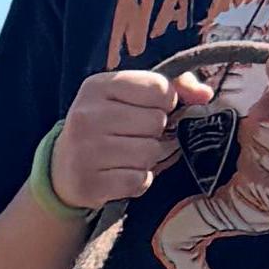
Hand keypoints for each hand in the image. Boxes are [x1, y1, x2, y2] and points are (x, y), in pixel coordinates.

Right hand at [50, 67, 211, 208]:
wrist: (62, 169)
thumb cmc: (106, 127)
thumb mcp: (129, 98)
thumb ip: (172, 87)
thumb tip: (206, 95)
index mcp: (98, 86)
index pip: (159, 88)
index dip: (165, 102)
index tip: (147, 110)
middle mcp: (86, 115)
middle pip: (157, 122)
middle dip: (154, 133)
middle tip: (133, 137)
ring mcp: (85, 151)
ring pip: (150, 153)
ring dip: (147, 159)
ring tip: (126, 156)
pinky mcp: (89, 183)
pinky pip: (139, 181)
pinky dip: (138, 181)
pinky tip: (119, 175)